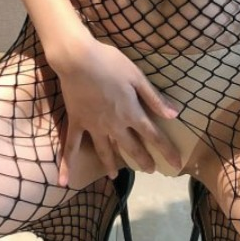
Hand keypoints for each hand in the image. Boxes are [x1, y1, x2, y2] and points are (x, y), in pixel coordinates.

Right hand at [54, 37, 184, 187]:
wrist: (78, 59)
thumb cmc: (110, 63)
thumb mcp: (136, 76)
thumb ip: (153, 98)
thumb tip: (174, 115)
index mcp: (131, 112)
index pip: (154, 136)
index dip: (166, 150)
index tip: (176, 164)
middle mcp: (114, 125)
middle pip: (131, 147)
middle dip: (143, 160)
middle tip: (150, 170)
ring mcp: (94, 127)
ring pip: (105, 151)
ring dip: (111, 164)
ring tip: (116, 176)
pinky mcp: (77, 122)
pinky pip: (71, 147)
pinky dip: (67, 165)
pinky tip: (63, 181)